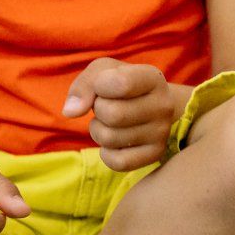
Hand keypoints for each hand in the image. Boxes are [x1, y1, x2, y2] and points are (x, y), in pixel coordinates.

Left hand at [63, 58, 190, 172]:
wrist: (153, 104)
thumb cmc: (122, 85)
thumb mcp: (103, 72)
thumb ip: (84, 85)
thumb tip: (70, 112)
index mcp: (152, 78)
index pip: (120, 84)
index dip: (98, 86)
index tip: (103, 86)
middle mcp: (163, 105)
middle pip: (112, 115)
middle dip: (98, 111)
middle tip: (106, 107)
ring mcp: (161, 133)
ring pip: (109, 138)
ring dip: (99, 130)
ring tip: (111, 123)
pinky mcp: (156, 154)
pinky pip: (117, 162)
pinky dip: (107, 153)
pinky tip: (115, 142)